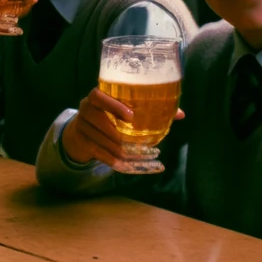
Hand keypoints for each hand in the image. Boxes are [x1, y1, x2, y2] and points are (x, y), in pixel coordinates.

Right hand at [61, 87, 184, 167]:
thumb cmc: (109, 115)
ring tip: (140, 156)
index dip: (114, 106)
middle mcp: (85, 109)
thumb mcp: (123, 108)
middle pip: (99, 121)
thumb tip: (180, 114)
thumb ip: (148, 108)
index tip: (131, 116)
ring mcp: (81, 126)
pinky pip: (99, 154)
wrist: (81, 129)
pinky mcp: (82, 142)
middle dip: (120, 135)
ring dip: (121, 151)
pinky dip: (113, 161)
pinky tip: (126, 165)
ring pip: (102, 141)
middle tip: (140, 145)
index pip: (98, 96)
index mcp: (96, 97)